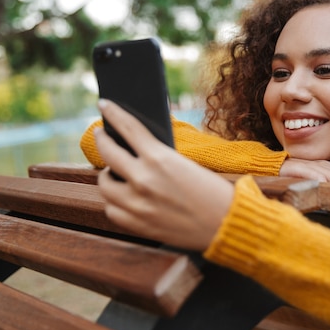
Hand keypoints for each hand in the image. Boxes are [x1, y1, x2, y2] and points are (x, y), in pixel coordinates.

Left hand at [94, 99, 233, 249]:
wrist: (228, 225)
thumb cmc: (215, 192)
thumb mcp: (188, 164)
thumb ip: (159, 156)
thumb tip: (136, 148)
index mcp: (160, 158)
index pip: (127, 127)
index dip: (112, 113)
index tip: (104, 104)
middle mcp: (143, 180)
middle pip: (107, 153)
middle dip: (101, 140)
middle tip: (101, 136)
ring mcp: (137, 204)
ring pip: (104, 184)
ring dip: (108, 175)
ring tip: (115, 172)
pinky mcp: (138, 225)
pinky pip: (112, 209)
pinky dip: (115, 202)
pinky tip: (123, 198)